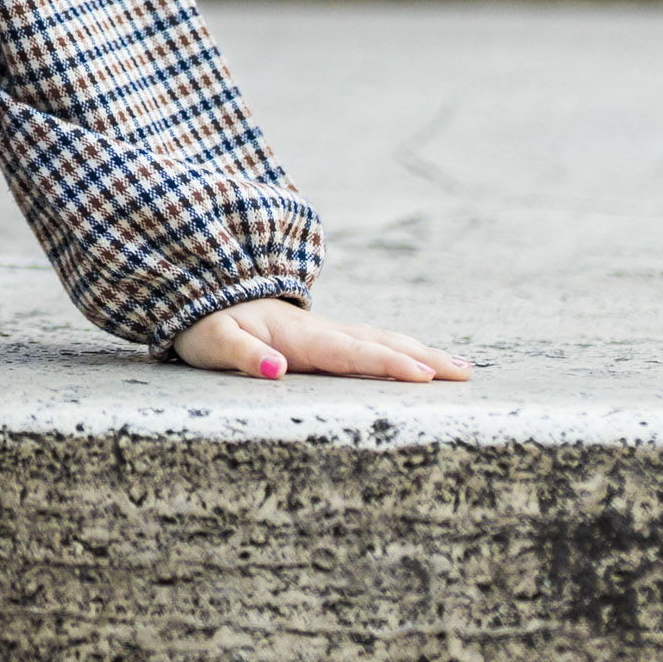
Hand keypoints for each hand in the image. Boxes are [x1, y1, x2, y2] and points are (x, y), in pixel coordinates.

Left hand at [174, 298, 468, 385]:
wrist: (197, 285)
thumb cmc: (203, 322)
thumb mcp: (213, 340)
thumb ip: (244, 354)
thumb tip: (275, 370)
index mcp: (298, 335)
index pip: (352, 352)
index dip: (388, 364)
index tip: (425, 376)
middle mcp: (318, 330)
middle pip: (379, 343)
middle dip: (423, 358)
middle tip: (466, 374)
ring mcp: (322, 330)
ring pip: (378, 339)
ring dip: (418, 351)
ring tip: (458, 367)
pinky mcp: (318, 336)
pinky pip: (367, 342)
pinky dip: (398, 349)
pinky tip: (415, 359)